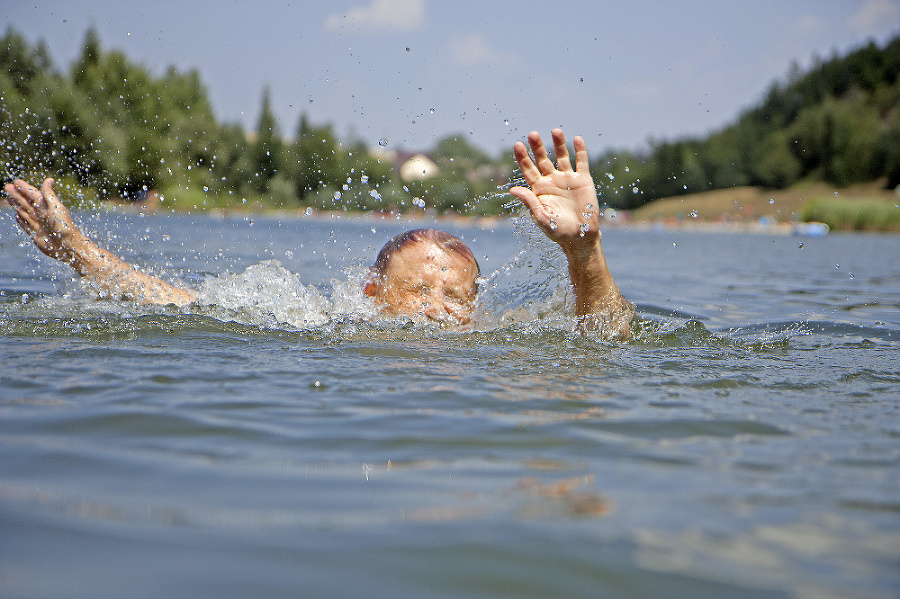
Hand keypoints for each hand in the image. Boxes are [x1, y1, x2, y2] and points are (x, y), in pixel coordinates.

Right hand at [4, 178, 85, 264]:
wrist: (67, 246)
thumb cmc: (64, 226)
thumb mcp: (56, 207)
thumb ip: (49, 195)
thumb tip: (49, 179)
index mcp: (46, 207)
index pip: (33, 195)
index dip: (25, 188)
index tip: (16, 181)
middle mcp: (42, 214)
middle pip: (26, 202)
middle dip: (17, 194)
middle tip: (7, 186)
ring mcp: (38, 224)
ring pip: (24, 211)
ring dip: (17, 204)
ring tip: (9, 198)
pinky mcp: (35, 234)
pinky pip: (25, 224)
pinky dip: (20, 219)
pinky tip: (17, 214)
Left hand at [509, 129, 598, 249]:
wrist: (580, 237)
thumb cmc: (558, 230)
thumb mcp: (542, 217)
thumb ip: (529, 202)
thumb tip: (513, 189)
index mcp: (539, 189)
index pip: (528, 169)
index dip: (523, 157)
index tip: (517, 145)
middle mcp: (552, 180)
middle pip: (542, 159)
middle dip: (538, 147)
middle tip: (533, 134)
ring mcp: (567, 179)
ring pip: (561, 157)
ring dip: (558, 144)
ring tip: (555, 131)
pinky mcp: (583, 180)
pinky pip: (581, 162)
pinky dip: (580, 151)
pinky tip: (577, 139)